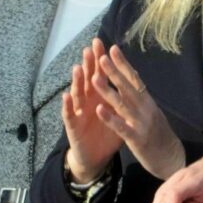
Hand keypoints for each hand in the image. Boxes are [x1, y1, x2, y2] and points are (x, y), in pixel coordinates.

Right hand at [63, 39, 122, 183]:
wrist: (96, 157)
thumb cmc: (108, 133)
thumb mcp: (119, 114)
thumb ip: (123, 98)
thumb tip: (136, 81)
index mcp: (101, 97)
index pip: (103, 75)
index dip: (105, 62)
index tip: (109, 45)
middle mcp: (88, 101)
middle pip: (89, 79)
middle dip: (90, 64)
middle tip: (91, 48)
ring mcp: (79, 112)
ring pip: (77, 94)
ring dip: (77, 81)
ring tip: (78, 67)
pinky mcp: (73, 127)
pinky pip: (69, 115)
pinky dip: (67, 106)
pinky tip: (66, 96)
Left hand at [92, 43, 185, 180]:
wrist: (172, 158)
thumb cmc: (160, 135)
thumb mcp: (152, 113)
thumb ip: (141, 99)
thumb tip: (131, 81)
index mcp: (148, 102)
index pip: (134, 79)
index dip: (123, 64)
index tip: (113, 49)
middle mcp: (146, 108)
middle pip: (128, 87)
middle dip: (114, 72)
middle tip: (101, 56)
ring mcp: (142, 123)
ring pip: (122, 104)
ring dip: (108, 91)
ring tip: (94, 78)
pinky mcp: (137, 139)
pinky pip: (121, 127)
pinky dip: (110, 118)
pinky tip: (98, 110)